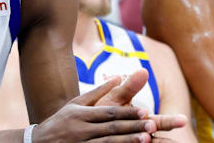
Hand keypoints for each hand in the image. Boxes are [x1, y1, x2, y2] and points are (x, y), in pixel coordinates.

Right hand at [32, 74, 186, 141]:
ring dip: (128, 142)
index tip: (145, 111)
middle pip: (111, 128)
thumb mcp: (75, 104)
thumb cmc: (61, 121)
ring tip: (146, 140)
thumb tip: (118, 77)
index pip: (108, 113)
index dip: (127, 112)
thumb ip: (98, 92)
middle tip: (152, 124)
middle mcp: (81, 129)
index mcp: (80, 114)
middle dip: (133, 127)